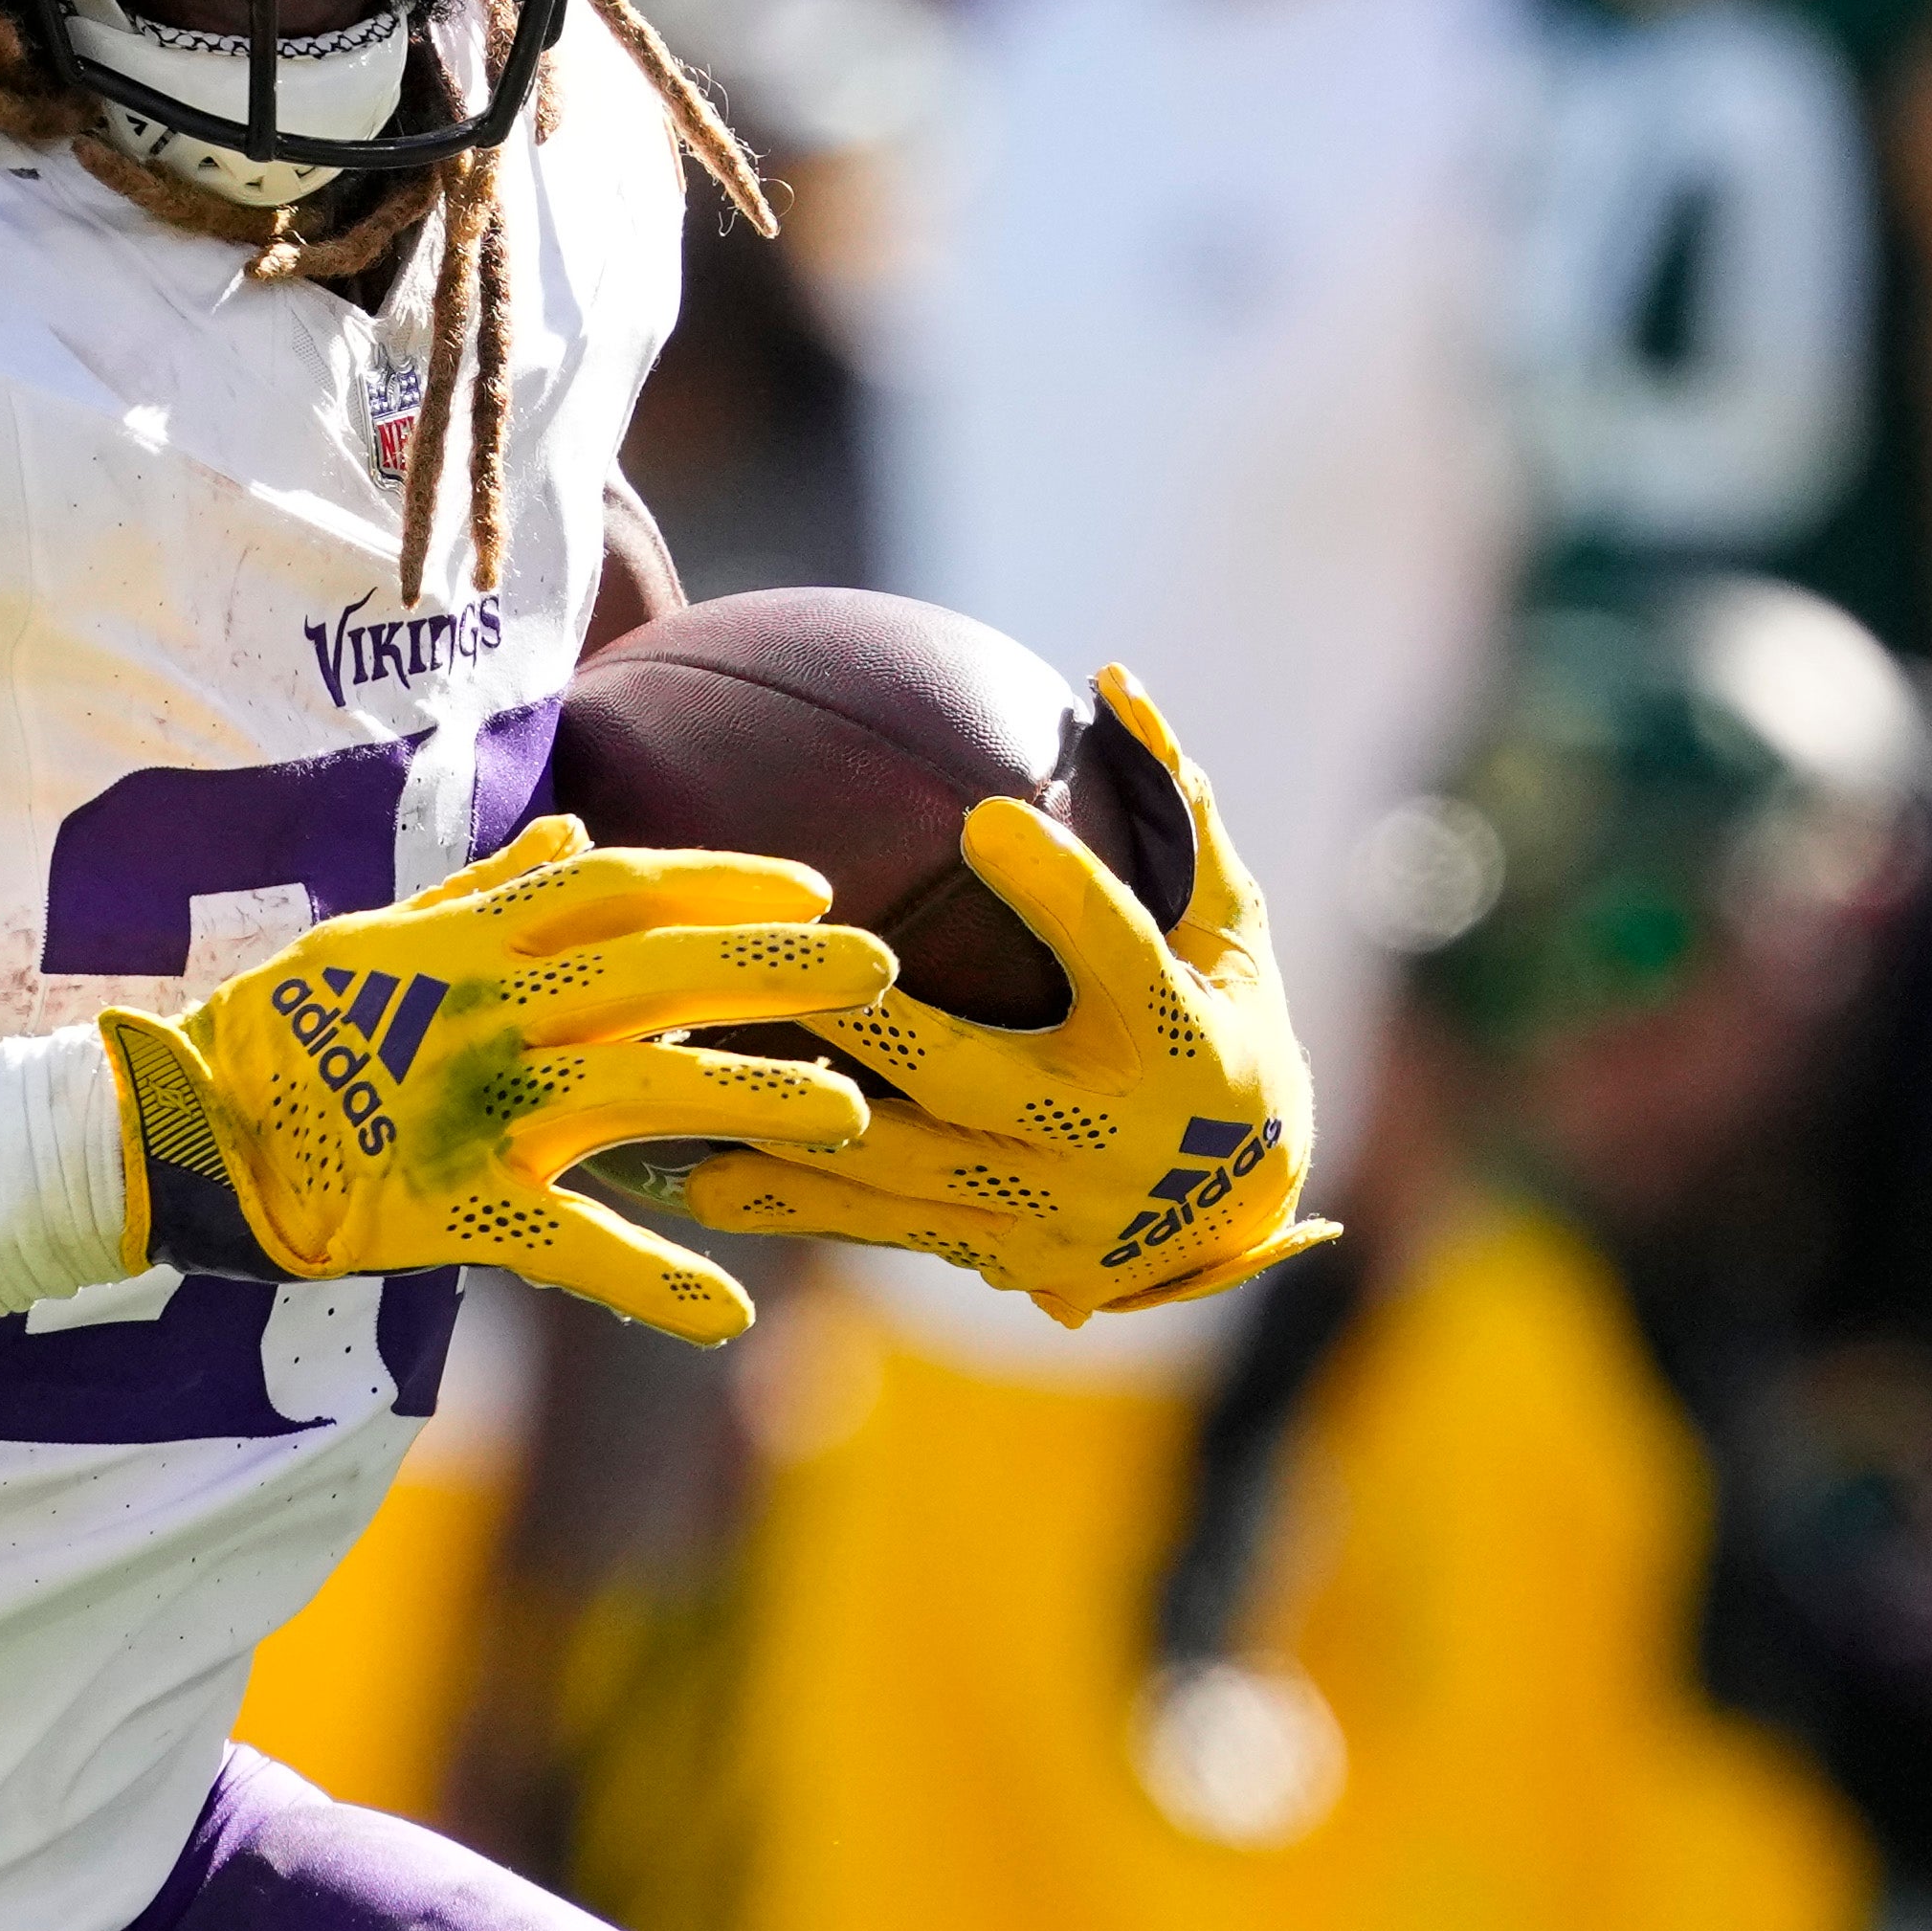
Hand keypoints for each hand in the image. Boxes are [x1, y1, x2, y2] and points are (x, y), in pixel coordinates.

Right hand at [97, 816, 883, 1344]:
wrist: (187, 1128)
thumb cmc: (282, 1025)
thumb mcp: (378, 932)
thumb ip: (484, 890)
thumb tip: (569, 835)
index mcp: (475, 941)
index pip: (624, 890)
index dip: (725, 886)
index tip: (814, 892)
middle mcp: (490, 1011)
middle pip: (658, 971)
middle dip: (778, 969)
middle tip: (883, 972)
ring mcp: (478, 1109)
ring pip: (640, 1092)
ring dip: (752, 1099)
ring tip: (851, 1114)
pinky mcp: (456, 1206)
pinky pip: (568, 1247)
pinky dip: (650, 1283)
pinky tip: (731, 1314)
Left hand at [647, 667, 1331, 1325]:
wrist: (1239, 1217)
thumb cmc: (1229, 1029)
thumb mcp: (1230, 930)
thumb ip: (1177, 809)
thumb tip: (1113, 679)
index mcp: (1176, 1039)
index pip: (1117, 953)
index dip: (1058, 887)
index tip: (985, 815)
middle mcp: (1105, 1134)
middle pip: (976, 1079)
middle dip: (882, 1031)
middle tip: (795, 964)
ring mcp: (1044, 1206)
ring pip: (902, 1171)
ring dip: (797, 1126)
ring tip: (694, 1077)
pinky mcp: (995, 1251)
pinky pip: (879, 1225)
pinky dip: (791, 1202)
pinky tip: (693, 1181)